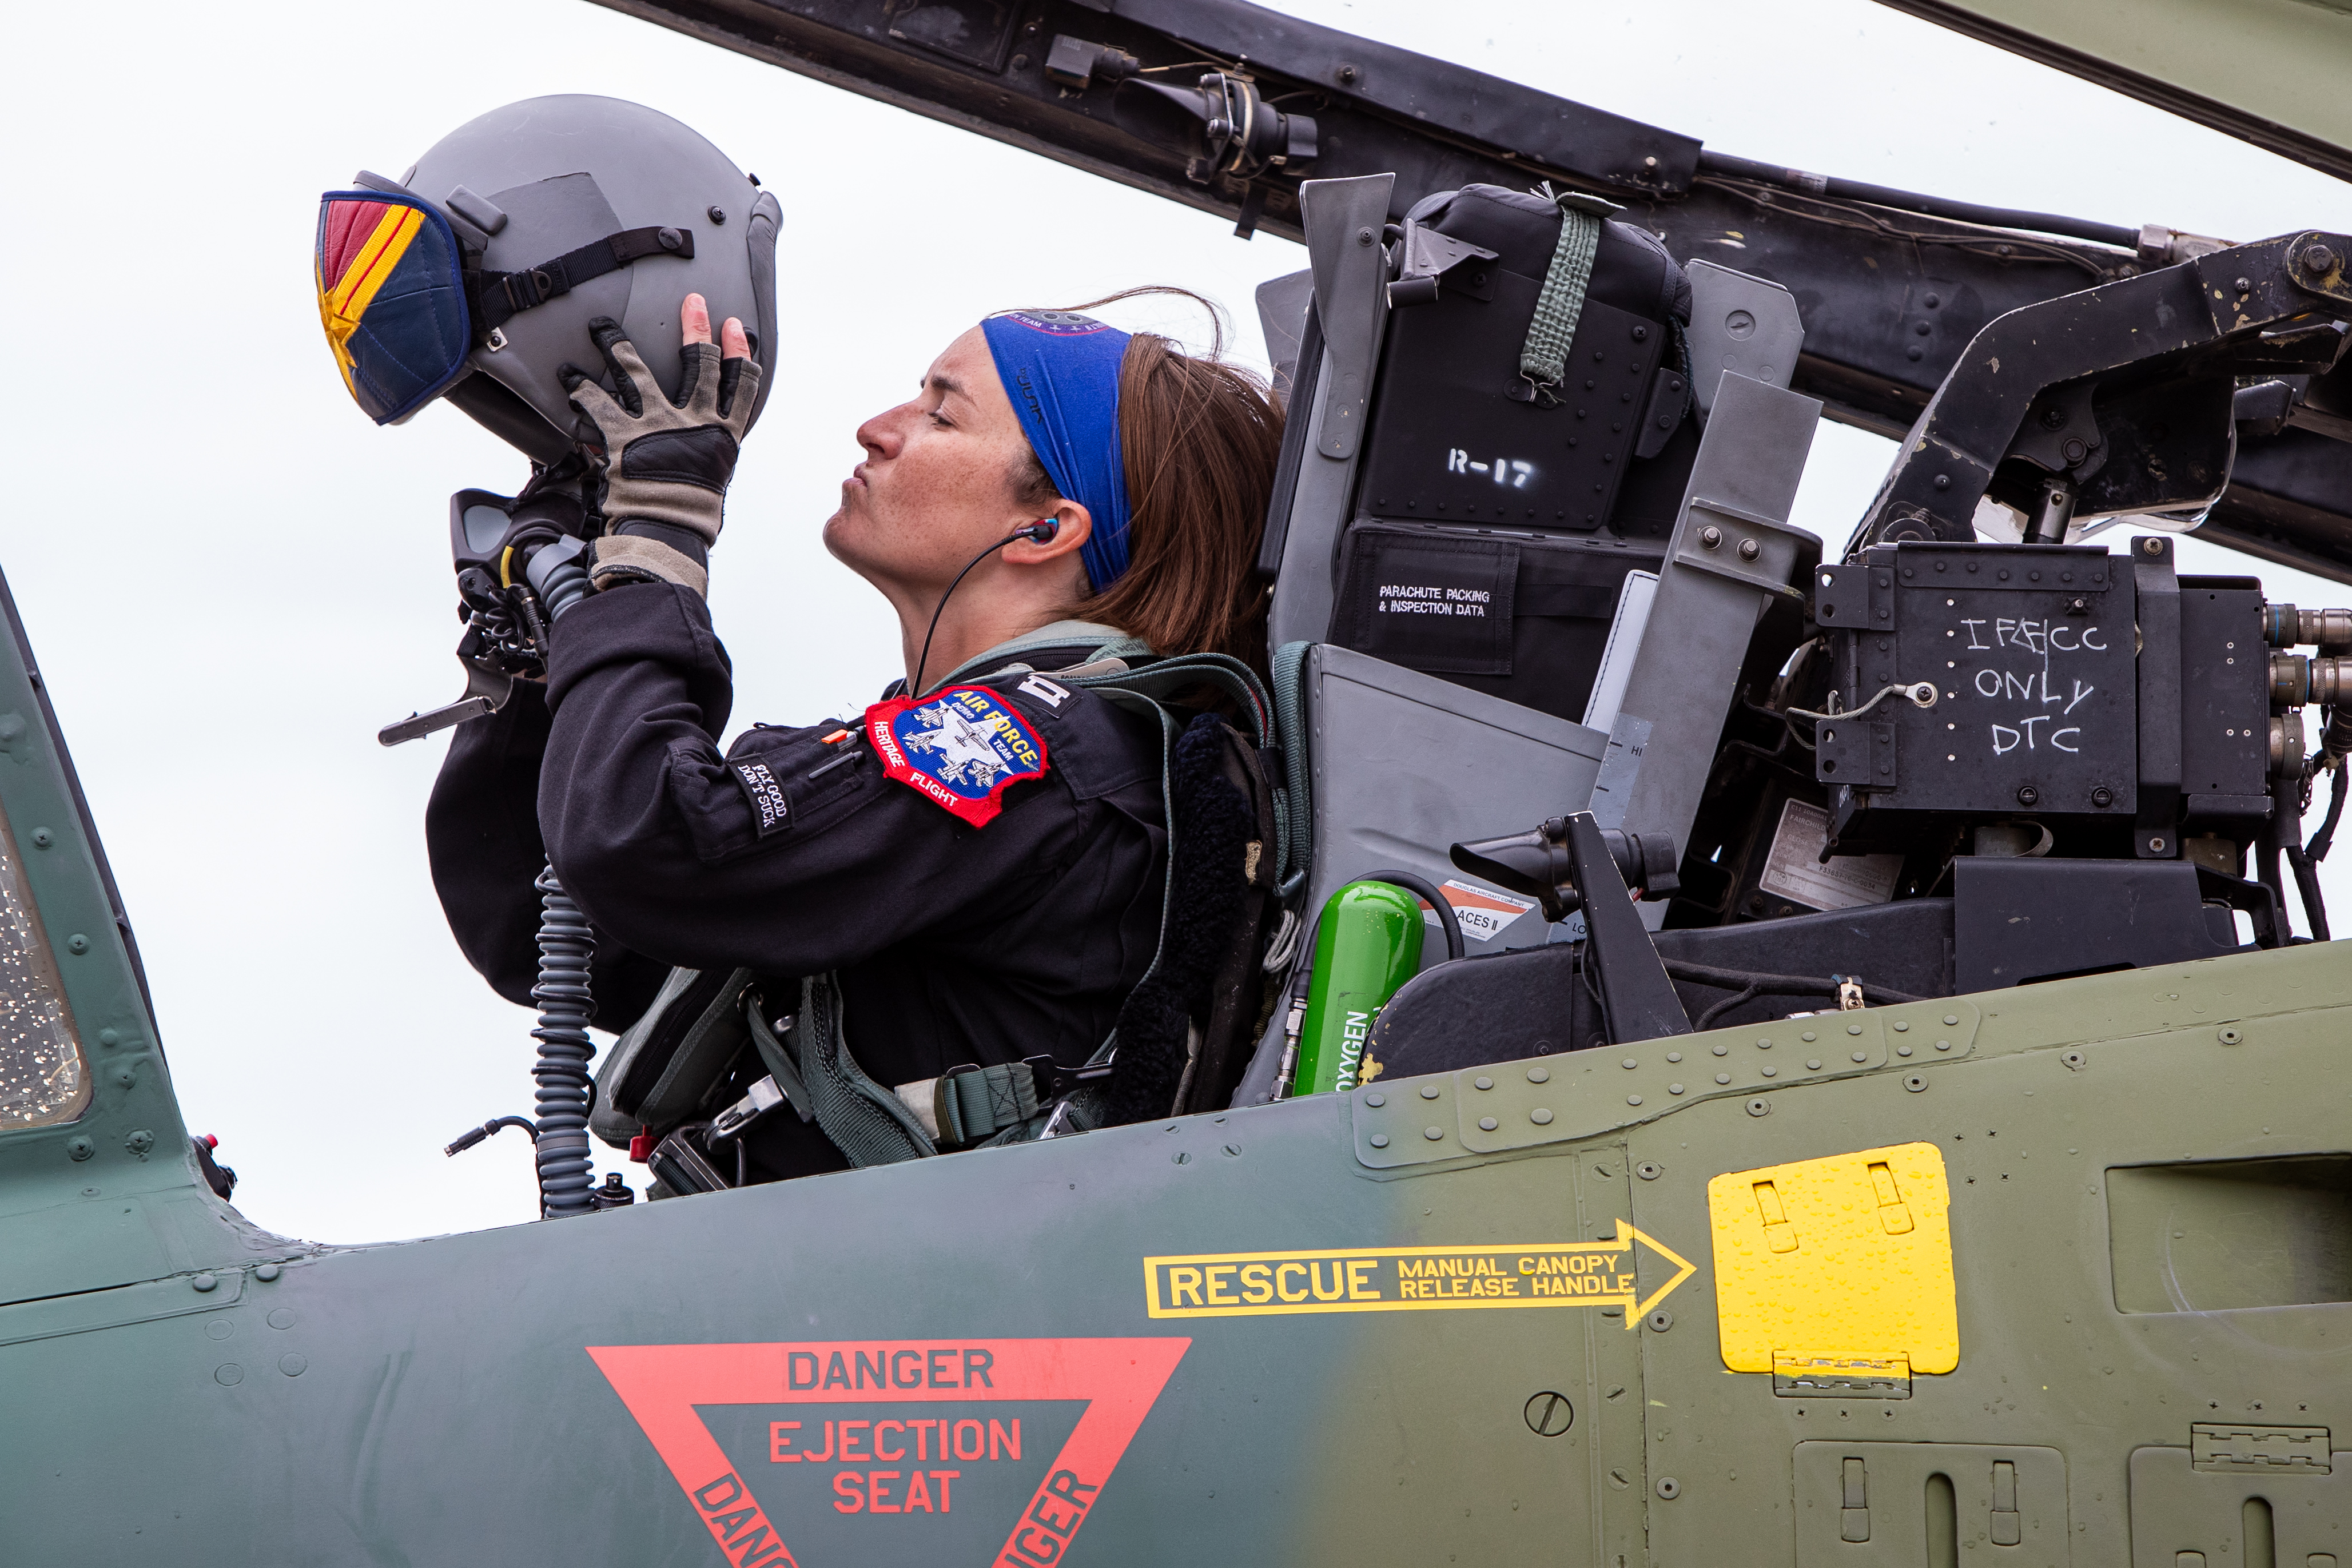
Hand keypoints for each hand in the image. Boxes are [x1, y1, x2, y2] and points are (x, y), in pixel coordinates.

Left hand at [560, 295, 759, 592]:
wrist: (667, 529)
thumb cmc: (691, 514)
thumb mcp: (711, 480)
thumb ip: (705, 452)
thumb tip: (702, 450)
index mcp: (722, 435)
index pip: (739, 386)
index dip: (738, 352)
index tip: (735, 326)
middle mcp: (694, 422)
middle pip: (700, 365)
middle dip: (697, 329)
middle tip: (693, 302)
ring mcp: (659, 424)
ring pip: (639, 372)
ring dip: (617, 345)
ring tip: (602, 327)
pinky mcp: (626, 435)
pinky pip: (599, 403)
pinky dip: (582, 388)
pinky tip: (569, 376)